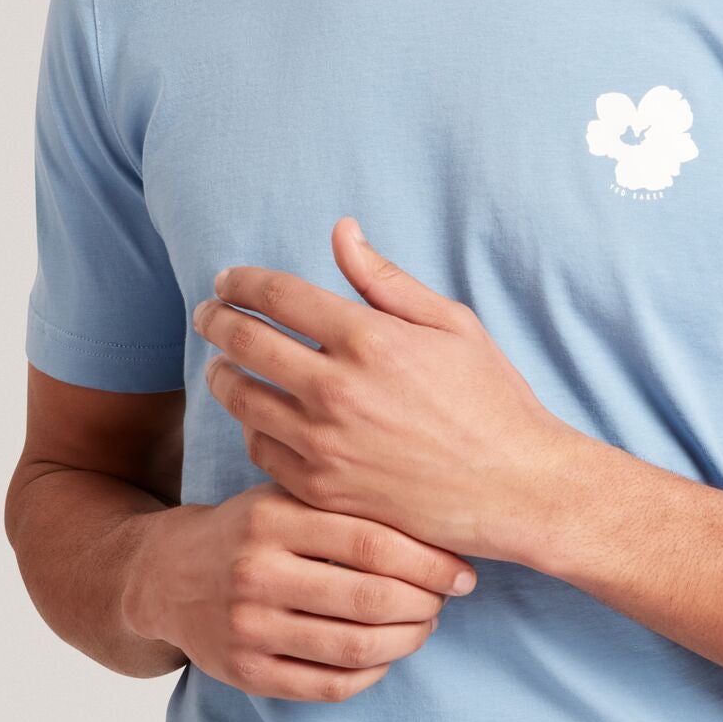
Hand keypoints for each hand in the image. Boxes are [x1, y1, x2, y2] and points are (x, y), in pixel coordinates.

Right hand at [123, 481, 476, 703]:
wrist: (165, 576)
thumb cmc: (248, 531)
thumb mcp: (284, 497)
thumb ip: (344, 504)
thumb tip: (438, 524)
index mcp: (271, 520)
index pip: (372, 543)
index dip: (430, 562)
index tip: (462, 571)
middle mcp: (256, 574)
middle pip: (370, 600)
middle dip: (426, 604)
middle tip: (447, 600)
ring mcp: (248, 628)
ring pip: (355, 649)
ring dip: (407, 641)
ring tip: (424, 625)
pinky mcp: (245, 672)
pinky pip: (329, 686)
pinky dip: (372, 674)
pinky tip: (386, 655)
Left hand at [192, 217, 577, 561]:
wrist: (515, 490)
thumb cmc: (492, 401)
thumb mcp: (451, 324)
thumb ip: (386, 279)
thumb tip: (341, 231)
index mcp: (369, 339)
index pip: (277, 295)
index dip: (242, 281)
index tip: (228, 280)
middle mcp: (337, 390)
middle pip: (245, 341)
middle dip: (215, 320)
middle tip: (207, 314)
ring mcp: (325, 444)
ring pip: (242, 399)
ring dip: (221, 374)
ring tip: (222, 365)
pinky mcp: (323, 489)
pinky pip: (262, 450)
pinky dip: (252, 428)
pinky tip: (258, 417)